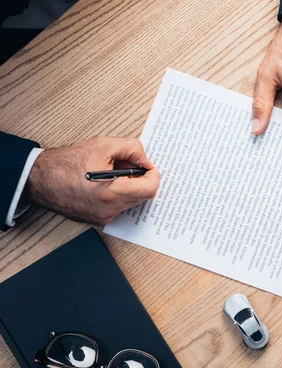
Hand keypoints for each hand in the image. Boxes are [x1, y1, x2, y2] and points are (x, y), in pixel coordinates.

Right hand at [25, 137, 159, 224]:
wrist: (39, 179)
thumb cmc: (67, 162)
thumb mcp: (103, 145)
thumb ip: (132, 149)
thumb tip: (146, 159)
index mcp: (113, 193)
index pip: (150, 190)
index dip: (153, 176)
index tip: (149, 167)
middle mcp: (110, 209)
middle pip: (142, 195)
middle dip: (139, 178)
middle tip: (126, 164)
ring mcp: (103, 217)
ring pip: (130, 201)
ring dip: (129, 185)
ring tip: (112, 171)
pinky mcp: (97, 219)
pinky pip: (118, 206)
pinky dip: (118, 193)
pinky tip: (104, 182)